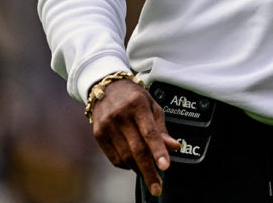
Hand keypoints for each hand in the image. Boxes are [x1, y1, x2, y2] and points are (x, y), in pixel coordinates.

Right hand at [90, 79, 180, 196]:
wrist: (106, 86)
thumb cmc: (133, 96)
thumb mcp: (152, 106)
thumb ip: (162, 128)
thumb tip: (174, 147)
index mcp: (137, 104)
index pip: (150, 133)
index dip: (158, 151)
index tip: (165, 166)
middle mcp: (120, 115)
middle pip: (137, 149)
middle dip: (149, 171)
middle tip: (157, 186)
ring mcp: (107, 125)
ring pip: (125, 156)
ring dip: (138, 169)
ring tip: (149, 174)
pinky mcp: (98, 134)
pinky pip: (114, 158)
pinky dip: (126, 165)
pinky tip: (134, 165)